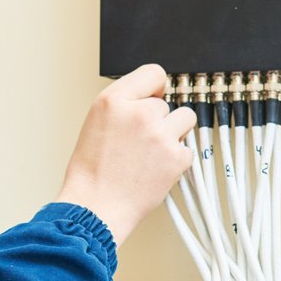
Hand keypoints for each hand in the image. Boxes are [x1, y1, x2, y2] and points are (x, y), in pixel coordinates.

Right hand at [54, 64, 196, 247]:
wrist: (95, 207)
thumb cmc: (92, 171)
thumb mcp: (97, 122)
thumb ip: (125, 104)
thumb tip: (154, 96)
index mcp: (113, 100)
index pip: (153, 73)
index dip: (155, 88)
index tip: (154, 98)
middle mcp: (138, 113)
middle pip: (167, 102)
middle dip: (158, 120)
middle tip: (139, 143)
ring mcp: (160, 134)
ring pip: (185, 119)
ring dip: (174, 134)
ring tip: (152, 153)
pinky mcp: (176, 156)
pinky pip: (188, 148)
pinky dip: (176, 160)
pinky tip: (156, 169)